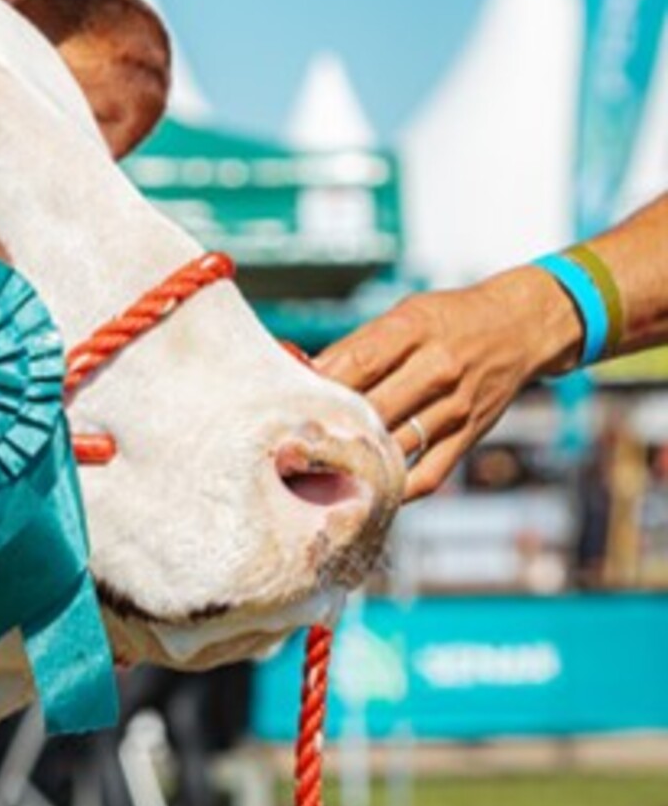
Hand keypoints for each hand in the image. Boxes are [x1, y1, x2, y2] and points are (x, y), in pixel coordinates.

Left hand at [315, 267, 580, 500]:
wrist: (521, 327)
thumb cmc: (449, 319)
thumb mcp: (405, 315)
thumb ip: (358, 346)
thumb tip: (305, 374)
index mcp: (413, 331)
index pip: (355, 363)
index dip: (316, 387)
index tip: (284, 404)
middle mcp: (437, 369)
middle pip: (371, 408)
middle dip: (329, 428)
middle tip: (290, 445)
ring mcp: (455, 406)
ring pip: (395, 445)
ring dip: (355, 461)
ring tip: (315, 471)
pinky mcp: (469, 435)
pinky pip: (429, 474)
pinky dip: (397, 488)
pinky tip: (366, 490)